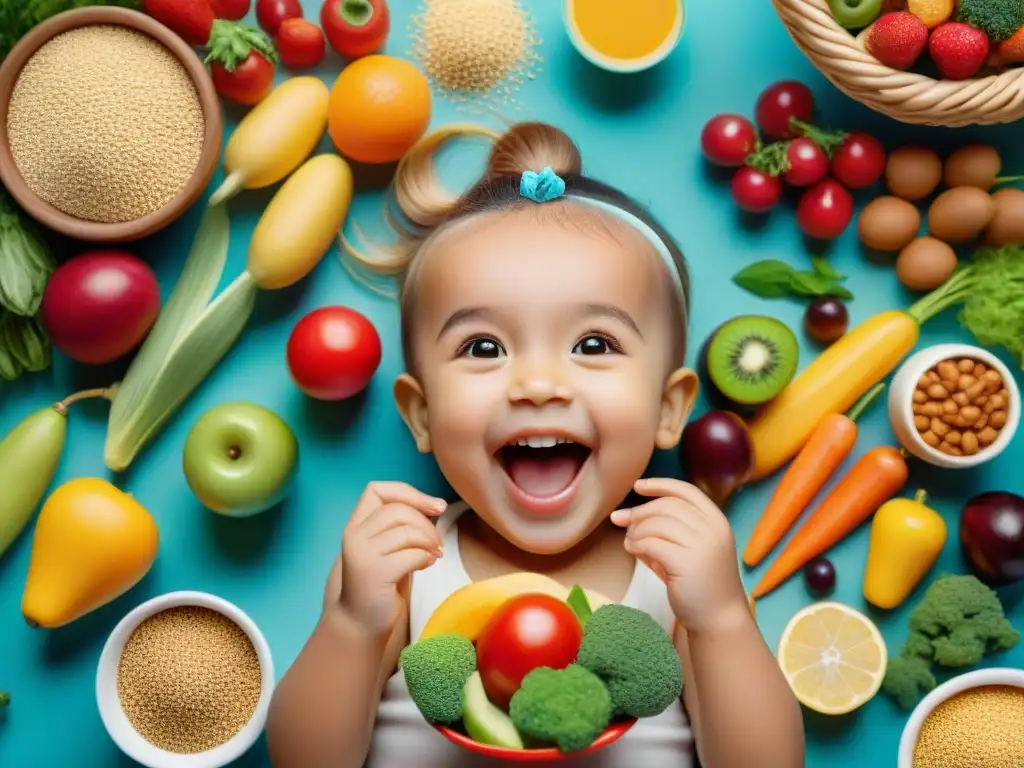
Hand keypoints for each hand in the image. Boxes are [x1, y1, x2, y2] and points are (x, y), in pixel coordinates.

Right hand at [329, 482, 447, 637]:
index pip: (376, 489)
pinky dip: (426, 558)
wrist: (361, 623)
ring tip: (434, 554)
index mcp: (356, 525)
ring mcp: (361, 554)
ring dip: (429, 541)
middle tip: (438, 543)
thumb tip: (434, 505)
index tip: (436, 506)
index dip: (410, 493)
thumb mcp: (388, 547)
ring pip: (406, 531)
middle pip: (398, 509)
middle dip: (427, 523)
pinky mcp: (374, 573)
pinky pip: (411, 554)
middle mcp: (354, 535)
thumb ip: (400, 525)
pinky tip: (426, 566)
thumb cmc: (382, 582)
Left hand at [611, 478, 748, 635]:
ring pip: (656, 524)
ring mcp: (702, 545)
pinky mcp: (686, 562)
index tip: (638, 487)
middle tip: (620, 519)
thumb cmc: (702, 584)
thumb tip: (630, 515)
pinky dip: (636, 544)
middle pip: (666, 506)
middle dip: (639, 511)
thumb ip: (672, 530)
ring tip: (630, 542)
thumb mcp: (693, 549)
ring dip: (636, 530)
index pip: (686, 491)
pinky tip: (632, 550)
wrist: (719, 620)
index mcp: (717, 521)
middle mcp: (713, 529)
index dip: (660, 485)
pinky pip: (650, 543)